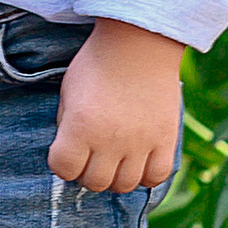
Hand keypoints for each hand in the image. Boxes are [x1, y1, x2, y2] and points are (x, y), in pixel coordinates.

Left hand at [46, 18, 183, 195]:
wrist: (139, 42)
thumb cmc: (98, 64)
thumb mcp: (68, 91)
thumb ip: (66, 126)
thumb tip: (70, 154)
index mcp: (80, 126)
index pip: (63, 169)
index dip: (62, 162)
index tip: (67, 152)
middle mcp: (110, 140)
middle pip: (94, 183)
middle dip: (87, 172)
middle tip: (91, 157)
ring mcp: (140, 142)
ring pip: (124, 185)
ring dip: (115, 176)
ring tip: (114, 159)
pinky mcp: (165, 139)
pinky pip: (156, 177)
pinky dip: (146, 175)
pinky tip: (139, 161)